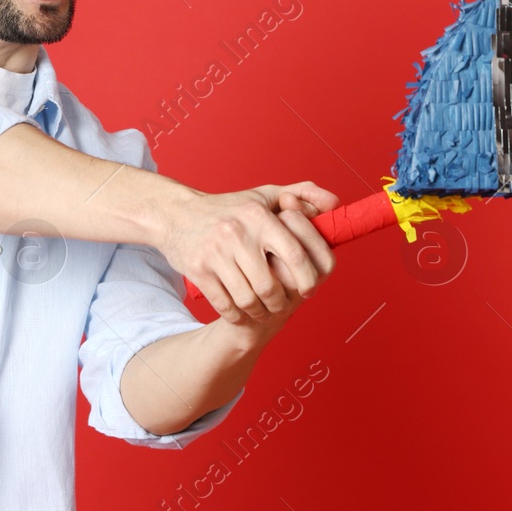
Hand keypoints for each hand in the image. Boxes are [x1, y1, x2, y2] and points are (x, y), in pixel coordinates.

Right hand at [154, 181, 338, 324]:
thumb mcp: (264, 195)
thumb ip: (303, 195)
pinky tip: (242, 312)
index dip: (307, 279)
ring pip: (248, 299)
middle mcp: (237, 233)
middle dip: (281, 303)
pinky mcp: (198, 270)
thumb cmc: (229, 207)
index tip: (309, 290)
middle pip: (270, 286)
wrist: (176, 214)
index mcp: (258, 216)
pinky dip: (237, 315)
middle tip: (283, 307)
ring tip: (264, 311)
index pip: (294, 254)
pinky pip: (224, 305)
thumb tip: (335, 204)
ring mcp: (215, 253)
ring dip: (260, 312)